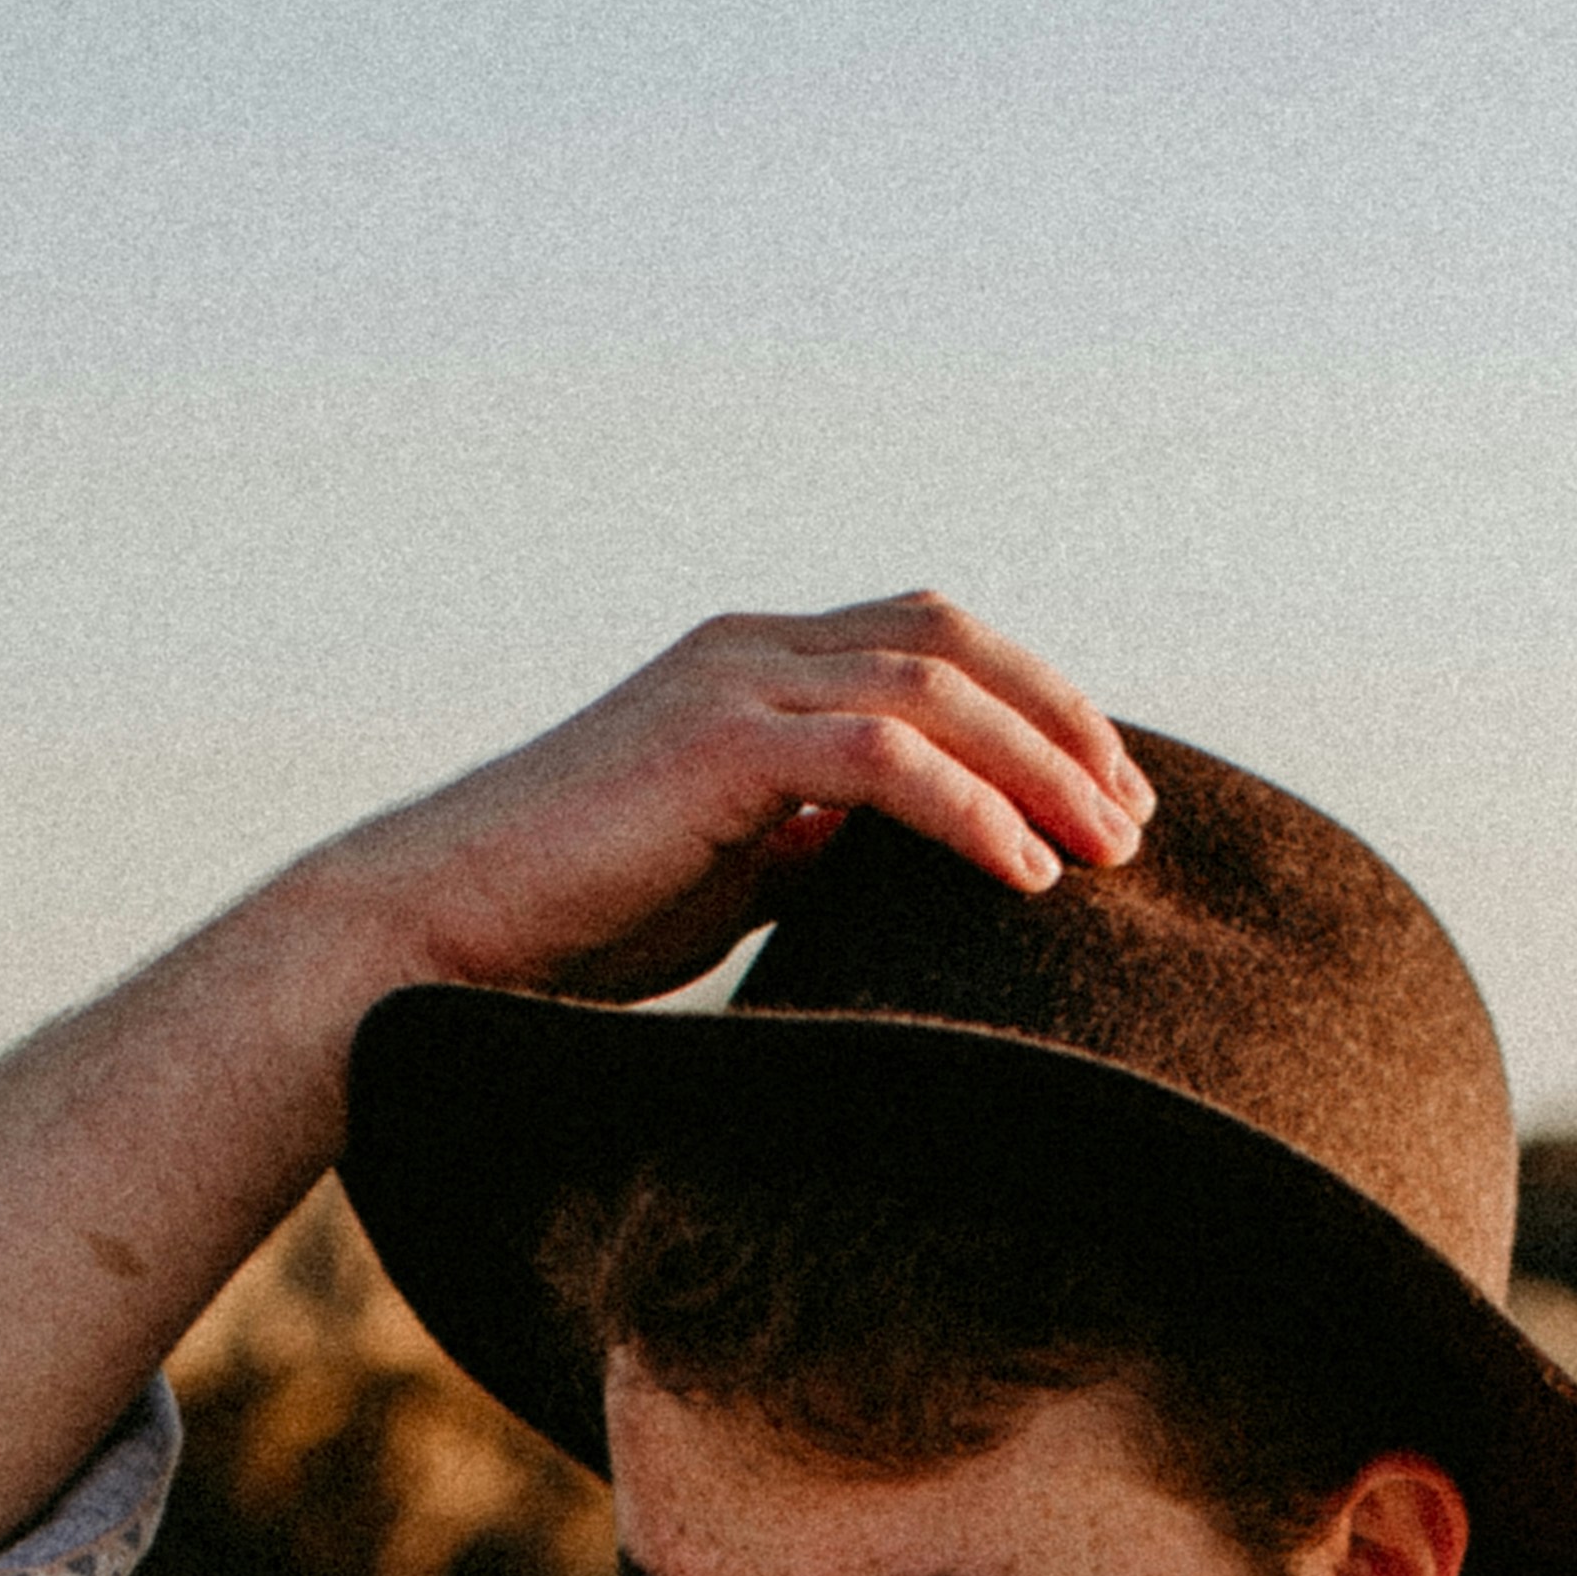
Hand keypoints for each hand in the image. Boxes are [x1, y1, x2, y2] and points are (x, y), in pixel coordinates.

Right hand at [305, 592, 1152, 1006]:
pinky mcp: (715, 744)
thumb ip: (812, 839)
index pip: (929, 646)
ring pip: (933, 688)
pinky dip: (970, 809)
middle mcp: (750, 648)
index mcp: (755, 668)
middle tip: (1139, 819)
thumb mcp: (729, 869)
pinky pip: (882, 757)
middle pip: (953, 643)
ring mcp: (732, 684)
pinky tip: (1026, 873)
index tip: (1107, 798)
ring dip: (1040, 766)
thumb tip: (896, 864)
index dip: (1035, 708)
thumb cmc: (572, 919)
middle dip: (1063, 724)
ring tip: (1109, 850)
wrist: (437, 932)